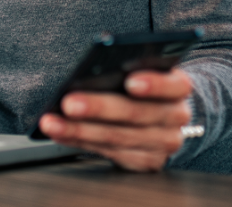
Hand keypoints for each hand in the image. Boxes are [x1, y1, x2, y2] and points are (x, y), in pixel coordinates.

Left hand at [38, 68, 193, 171]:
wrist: (167, 115)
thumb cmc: (146, 85)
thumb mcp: (146, 70)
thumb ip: (127, 70)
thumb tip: (88, 71)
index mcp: (179, 87)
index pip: (172, 85)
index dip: (153, 84)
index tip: (130, 81)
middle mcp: (176, 117)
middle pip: (136, 113)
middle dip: (99, 108)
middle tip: (68, 102)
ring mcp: (163, 143)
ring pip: (117, 137)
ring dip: (79, 129)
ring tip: (52, 121)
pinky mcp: (147, 161)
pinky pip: (109, 152)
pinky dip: (79, 141)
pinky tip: (60, 132)